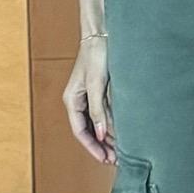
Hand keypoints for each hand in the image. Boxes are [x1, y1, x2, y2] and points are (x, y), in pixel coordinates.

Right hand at [64, 34, 114, 162]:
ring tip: (119, 152)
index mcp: (72, 100)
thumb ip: (99, 109)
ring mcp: (89, 96)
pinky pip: (104, 114)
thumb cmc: (96, 54)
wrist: (102, 32)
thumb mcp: (97, 84)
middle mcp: (79, 101)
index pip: (80, 131)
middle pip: (88, 130)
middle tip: (115, 160)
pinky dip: (111, 125)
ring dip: (107, 138)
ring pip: (97, 124)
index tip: (104, 159)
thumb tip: (102, 135)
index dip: (92, 147)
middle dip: (101, 146)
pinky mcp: (100, 91)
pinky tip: (120, 134)